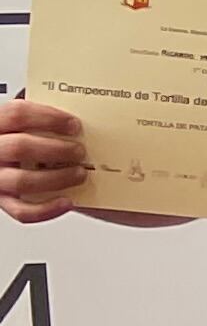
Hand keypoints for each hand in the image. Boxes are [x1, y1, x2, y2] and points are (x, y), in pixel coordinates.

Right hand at [0, 97, 89, 223]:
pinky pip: (22, 211)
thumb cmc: (19, 141)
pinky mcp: (3, 201)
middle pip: (21, 147)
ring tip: (80, 174)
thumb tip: (74, 116)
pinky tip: (67, 201)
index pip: (16, 114)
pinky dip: (47, 209)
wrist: (4, 163)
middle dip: (56, 149)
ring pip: (22, 181)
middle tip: (80, 151)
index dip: (48, 117)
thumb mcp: (21, 125)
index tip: (74, 124)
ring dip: (57, 178)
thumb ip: (38, 120)